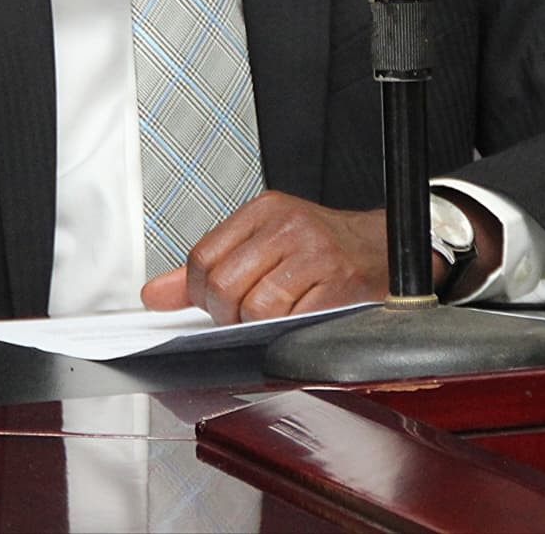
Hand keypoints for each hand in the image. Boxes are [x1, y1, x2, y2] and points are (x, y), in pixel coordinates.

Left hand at [140, 192, 399, 322]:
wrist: (389, 247)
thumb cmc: (325, 249)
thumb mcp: (264, 243)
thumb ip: (207, 268)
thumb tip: (155, 295)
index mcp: (265, 210)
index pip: (202, 258)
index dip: (201, 295)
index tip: (217, 305)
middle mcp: (290, 225)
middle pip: (224, 286)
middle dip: (230, 316)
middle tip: (249, 319)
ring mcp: (317, 253)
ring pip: (257, 309)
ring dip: (261, 329)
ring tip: (279, 320)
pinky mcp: (342, 283)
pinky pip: (294, 323)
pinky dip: (290, 334)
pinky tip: (302, 322)